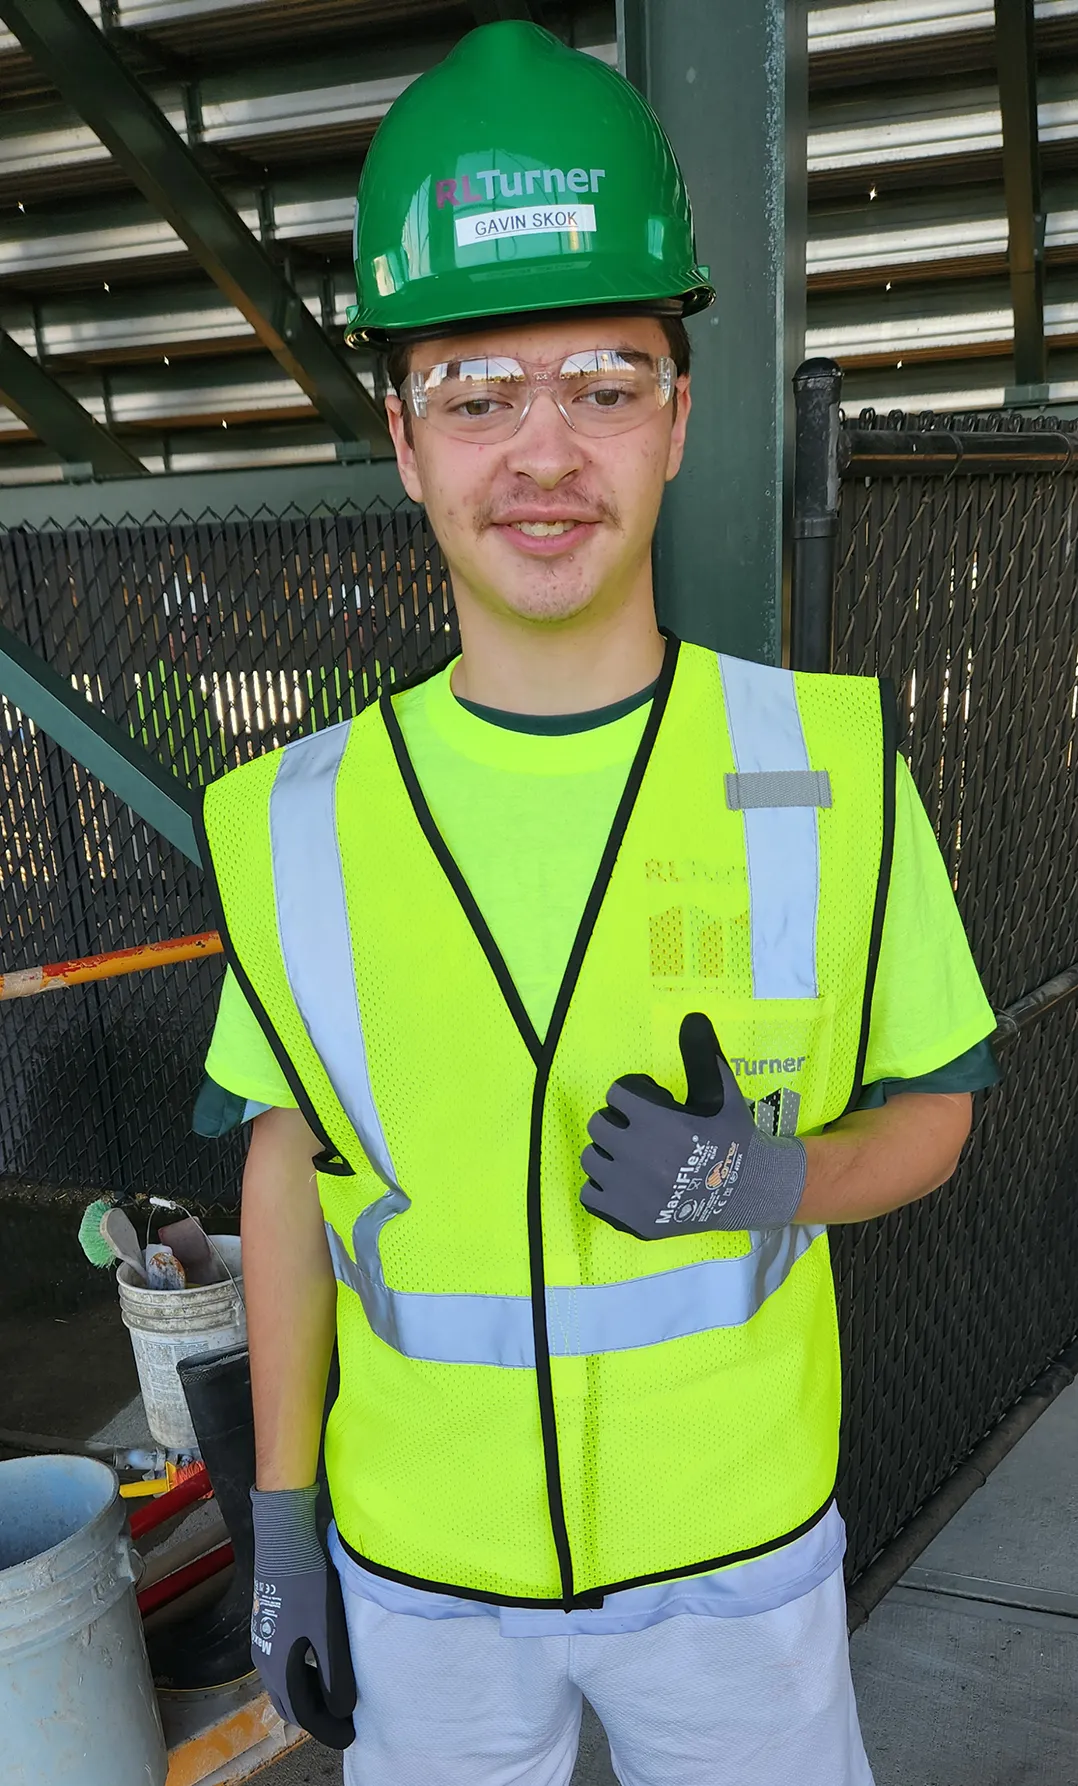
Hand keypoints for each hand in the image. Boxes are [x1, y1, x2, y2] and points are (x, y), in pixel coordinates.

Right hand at [250, 1485, 355, 1749]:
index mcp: (278, 1667)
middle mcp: (264, 1662)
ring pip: (283, 1685)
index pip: (302, 1713)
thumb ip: (334, 1673)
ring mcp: (262, 1643)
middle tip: (342, 1722)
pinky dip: (300, 1678)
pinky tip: (316, 1667)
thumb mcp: (326, 1630)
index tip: (349, 1737)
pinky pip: (281, 1667)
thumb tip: (342, 1709)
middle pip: (289, 1703)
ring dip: (307, 1697)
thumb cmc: (307, 1584)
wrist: (282, 1541)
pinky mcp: (267, 1627)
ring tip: (333, 1698)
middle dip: (315, 1718)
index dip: (327, 1728)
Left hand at [579, 1013, 806, 1239]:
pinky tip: (625, 1182)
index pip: (616, 1094)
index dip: (632, 1095)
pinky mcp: (628, 1218)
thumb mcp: (721, 1091)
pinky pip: (590, 1193)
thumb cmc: (732, 1138)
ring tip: (631, 1156)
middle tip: (640, 1130)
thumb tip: (692, 1017)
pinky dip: (603, 1187)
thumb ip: (701, 1054)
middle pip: (599, 1124)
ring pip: (591, 1159)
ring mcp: (631, 1192)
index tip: (649, 1104)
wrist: (748, 1192)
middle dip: (618, 1122)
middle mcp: (639, 1157)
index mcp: (658, 1123)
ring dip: (607, 1153)